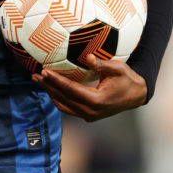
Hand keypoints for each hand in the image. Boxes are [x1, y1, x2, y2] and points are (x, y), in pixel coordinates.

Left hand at [32, 54, 146, 121]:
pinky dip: (58, 98)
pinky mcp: (89, 115)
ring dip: (50, 93)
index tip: (45, 71)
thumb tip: (88, 57)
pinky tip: (51, 89)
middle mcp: (91, 111)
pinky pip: (68, 108)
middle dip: (48, 86)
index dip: (56, 80)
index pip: (70, 89)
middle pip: (63, 99)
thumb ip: (102, 64)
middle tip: (35, 75)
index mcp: (97, 100)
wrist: (137, 95)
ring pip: (63, 106)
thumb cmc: (128, 79)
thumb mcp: (118, 68)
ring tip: (39, 81)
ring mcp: (89, 115)